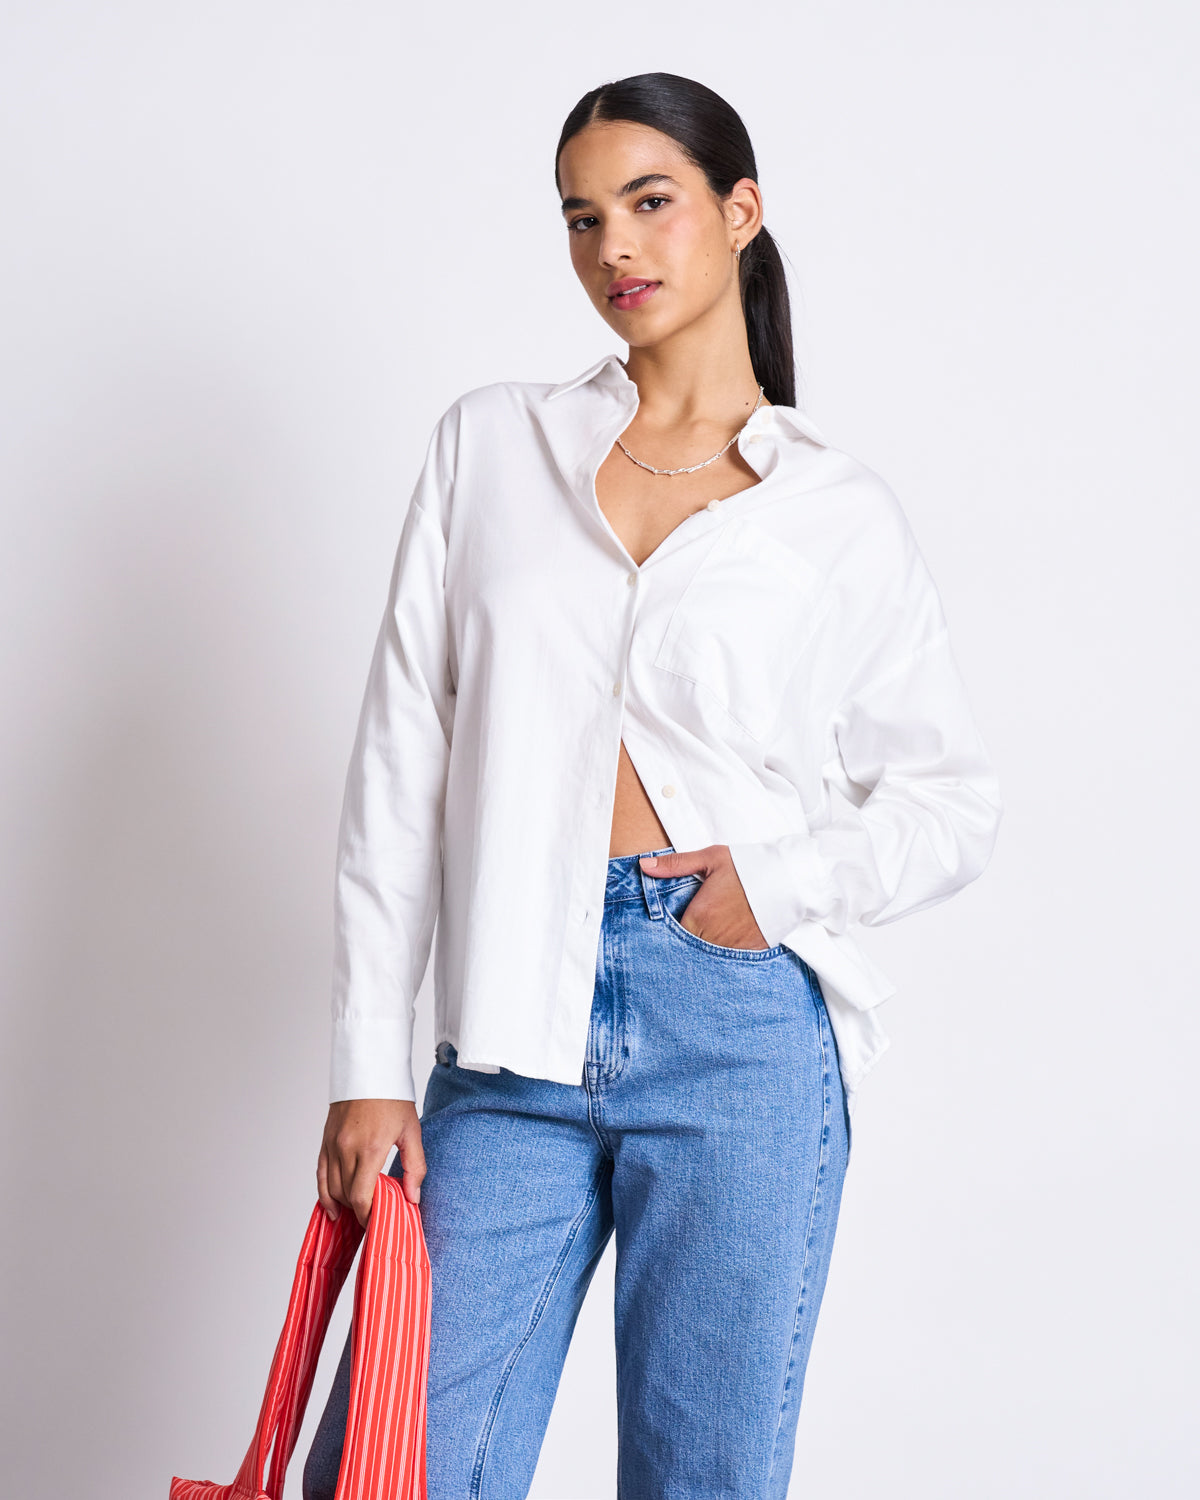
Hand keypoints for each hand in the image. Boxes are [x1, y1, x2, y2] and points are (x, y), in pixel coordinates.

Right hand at [317, 1098, 425, 1227]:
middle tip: (373, 1220)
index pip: (362, 1197)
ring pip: (332, 1188)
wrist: (370, 1070)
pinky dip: (324, 1194)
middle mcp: (347, 1149)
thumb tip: (412, 1198)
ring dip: (344, 1204)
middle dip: (359, 1212)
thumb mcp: (412, 1130)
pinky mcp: (325, 1140)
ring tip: (357, 1214)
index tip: (378, 1224)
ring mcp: (333, 1145)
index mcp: (370, 1149)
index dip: (368, 1216)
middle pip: (347, 1195)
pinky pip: (320, 1174)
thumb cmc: (393, 1098)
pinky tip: (333, 1208)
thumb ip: (415, 1166)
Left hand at [638, 845, 772, 949]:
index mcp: (698, 916)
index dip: (671, 933)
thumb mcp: (710, 859)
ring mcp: (732, 948)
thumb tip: (643, 865)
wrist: (789, 879)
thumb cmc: (747, 866)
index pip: (673, 936)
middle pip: (690, 950)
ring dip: (706, 951)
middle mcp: (712, 937)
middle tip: (693, 934)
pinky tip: (729, 943)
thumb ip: (675, 865)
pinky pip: (732, 961)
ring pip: (709, 958)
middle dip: (688, 944)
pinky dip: (727, 955)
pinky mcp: (751, 952)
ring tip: (711, 937)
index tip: (676, 925)